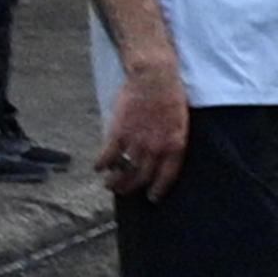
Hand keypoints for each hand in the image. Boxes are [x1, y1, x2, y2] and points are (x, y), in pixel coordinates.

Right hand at [97, 60, 186, 198]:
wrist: (155, 78)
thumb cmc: (170, 96)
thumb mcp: (180, 122)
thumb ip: (171, 140)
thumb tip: (161, 153)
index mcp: (176, 145)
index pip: (168, 176)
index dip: (158, 189)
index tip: (152, 197)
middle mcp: (157, 148)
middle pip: (143, 177)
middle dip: (132, 188)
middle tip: (123, 190)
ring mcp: (137, 141)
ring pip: (124, 171)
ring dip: (114, 181)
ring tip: (108, 184)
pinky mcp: (119, 132)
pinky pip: (107, 156)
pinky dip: (101, 163)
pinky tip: (97, 167)